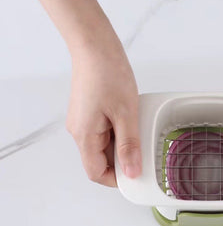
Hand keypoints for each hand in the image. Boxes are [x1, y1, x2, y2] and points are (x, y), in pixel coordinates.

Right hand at [66, 31, 140, 186]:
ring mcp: (84, 121)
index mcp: (84, 135)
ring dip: (121, 145)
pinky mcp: (90, 112)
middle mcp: (79, 131)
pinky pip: (104, 132)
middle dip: (122, 160)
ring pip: (103, 146)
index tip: (135, 175)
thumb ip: (129, 145)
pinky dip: (118, 132)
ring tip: (136, 130)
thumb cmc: (107, 73)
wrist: (94, 46)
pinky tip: (130, 120)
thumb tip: (132, 171)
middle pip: (100, 161)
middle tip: (140, 150)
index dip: (116, 179)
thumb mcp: (126, 114)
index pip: (96, 172)